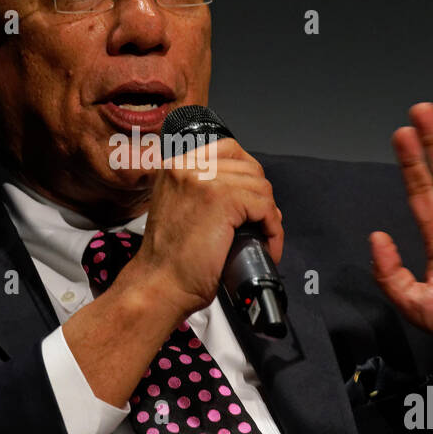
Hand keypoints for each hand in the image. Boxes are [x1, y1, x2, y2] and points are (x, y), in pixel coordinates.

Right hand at [125, 138, 283, 324]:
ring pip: (260, 187)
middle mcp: (188, 166)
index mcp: (176, 166)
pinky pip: (265, 206)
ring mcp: (205, 180)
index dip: (247, 173)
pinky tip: (266, 245)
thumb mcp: (178, 209)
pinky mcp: (223, 199)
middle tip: (261, 225)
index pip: (228, 149)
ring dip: (270, 217)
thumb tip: (248, 192)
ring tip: (264, 240)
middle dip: (261, 197)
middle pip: (249, 167)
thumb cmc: (170, 260)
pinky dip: (273, 229)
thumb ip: (203, 191)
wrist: (159, 284)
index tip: (252, 198)